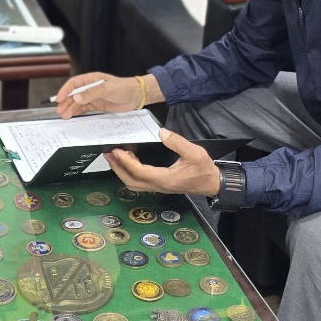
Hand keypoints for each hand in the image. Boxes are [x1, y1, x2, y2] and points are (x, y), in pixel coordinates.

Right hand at [51, 72, 160, 119]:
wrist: (136, 96)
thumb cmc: (123, 88)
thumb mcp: (107, 89)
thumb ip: (91, 93)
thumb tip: (77, 98)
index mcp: (91, 79)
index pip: (74, 84)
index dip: (65, 90)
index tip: (59, 98)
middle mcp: (90, 88)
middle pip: (74, 94)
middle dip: (66, 102)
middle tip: (60, 110)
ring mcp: (93, 97)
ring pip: (78, 103)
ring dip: (71, 108)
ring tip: (65, 116)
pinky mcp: (97, 105)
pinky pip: (84, 108)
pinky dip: (78, 112)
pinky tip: (73, 116)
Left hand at [105, 128, 220, 197]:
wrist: (212, 184)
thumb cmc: (203, 169)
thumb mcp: (194, 153)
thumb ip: (177, 142)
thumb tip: (161, 132)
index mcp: (164, 179)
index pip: (139, 171)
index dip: (125, 161)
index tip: (116, 150)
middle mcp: (158, 186)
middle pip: (130, 181)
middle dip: (117, 168)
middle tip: (108, 155)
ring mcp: (158, 188)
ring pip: (134, 184)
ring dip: (122, 171)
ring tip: (115, 157)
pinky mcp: (160, 186)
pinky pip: (139, 182)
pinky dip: (130, 172)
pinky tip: (130, 161)